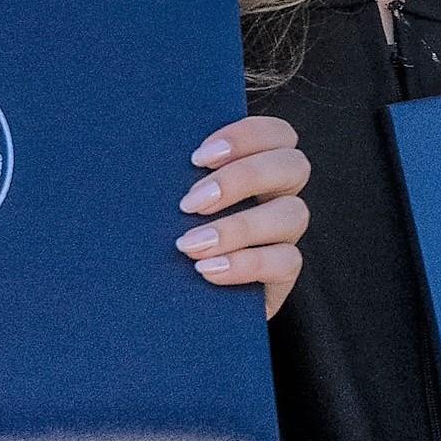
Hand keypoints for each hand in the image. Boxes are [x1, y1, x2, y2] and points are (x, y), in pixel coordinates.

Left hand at [174, 116, 308, 316]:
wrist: (159, 305)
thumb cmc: (156, 239)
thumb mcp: (163, 202)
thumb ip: (172, 176)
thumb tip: (146, 151)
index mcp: (256, 167)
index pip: (279, 135)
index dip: (247, 136)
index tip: (198, 157)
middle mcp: (277, 197)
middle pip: (294, 165)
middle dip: (242, 178)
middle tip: (190, 203)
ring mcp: (283, 236)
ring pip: (294, 214)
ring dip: (240, 226)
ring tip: (191, 244)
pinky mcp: (281, 276)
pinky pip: (287, 262)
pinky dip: (246, 263)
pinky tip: (206, 270)